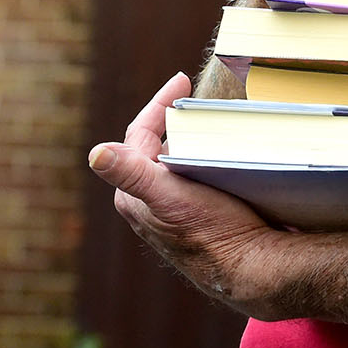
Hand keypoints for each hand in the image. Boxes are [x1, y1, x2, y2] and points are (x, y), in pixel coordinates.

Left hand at [87, 72, 283, 315]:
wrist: (252, 268)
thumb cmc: (211, 232)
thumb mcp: (169, 197)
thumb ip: (132, 173)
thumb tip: (95, 154)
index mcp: (135, 194)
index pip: (138, 135)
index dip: (157, 104)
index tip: (182, 79)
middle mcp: (152, 202)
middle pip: (157, 147)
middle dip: (174, 120)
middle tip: (198, 97)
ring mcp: (178, 209)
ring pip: (180, 162)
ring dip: (194, 139)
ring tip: (214, 119)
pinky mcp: (204, 215)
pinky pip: (201, 175)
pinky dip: (210, 157)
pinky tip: (230, 153)